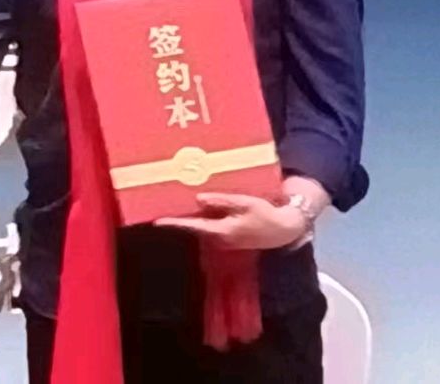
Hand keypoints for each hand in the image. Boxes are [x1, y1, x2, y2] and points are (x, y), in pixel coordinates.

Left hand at [153, 192, 309, 251]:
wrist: (283, 230)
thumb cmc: (265, 215)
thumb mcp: (245, 203)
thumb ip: (221, 201)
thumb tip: (198, 199)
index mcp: (222, 230)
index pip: (192, 227)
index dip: (174, 223)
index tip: (157, 222)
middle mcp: (219, 238)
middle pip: (193, 228)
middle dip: (178, 219)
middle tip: (161, 207)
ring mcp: (224, 240)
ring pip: (201, 227)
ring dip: (189, 218)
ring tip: (174, 204)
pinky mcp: (228, 237)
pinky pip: (209, 227)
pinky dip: (201, 219)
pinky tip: (197, 208)